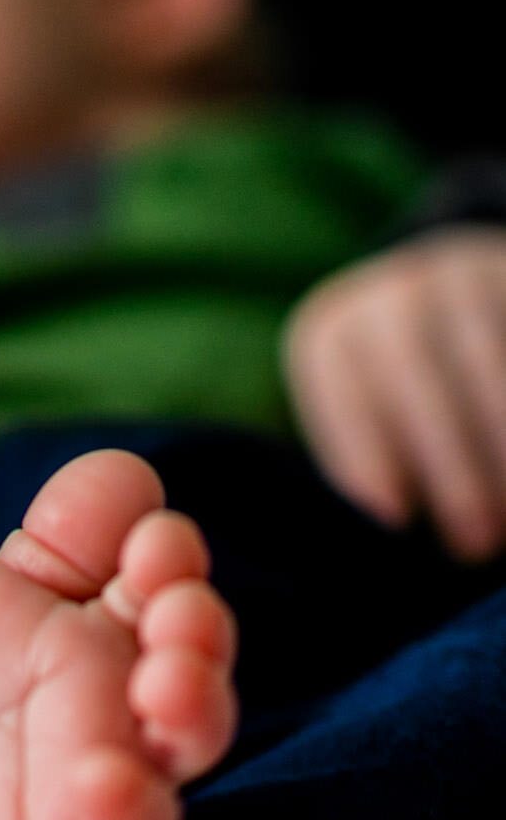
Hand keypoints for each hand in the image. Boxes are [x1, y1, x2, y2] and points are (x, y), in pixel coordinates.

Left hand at [283, 228, 505, 559]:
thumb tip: (379, 534)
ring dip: (501, 441)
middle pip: (413, 374)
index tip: (392, 522)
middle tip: (475, 542)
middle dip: (448, 465)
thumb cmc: (403, 396)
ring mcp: (458, 277)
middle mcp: (389, 298)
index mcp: (331, 337)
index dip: (365, 457)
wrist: (454, 298)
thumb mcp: (368, 416)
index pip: (343, 396)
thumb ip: (367, 466)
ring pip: (481, 357)